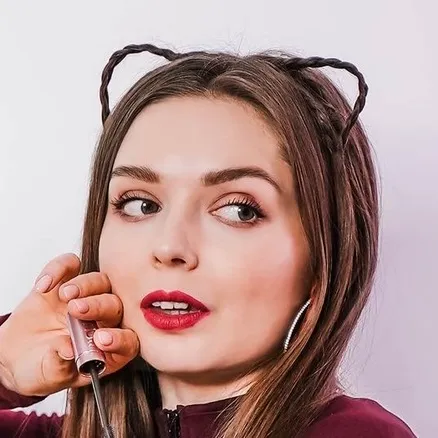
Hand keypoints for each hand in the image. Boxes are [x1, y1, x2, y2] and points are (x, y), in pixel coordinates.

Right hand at [0, 253, 138, 396]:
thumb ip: (60, 364)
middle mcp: (104, 319)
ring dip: (85, 285)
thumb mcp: (49, 375)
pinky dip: (59, 269)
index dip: (119, 339)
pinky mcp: (65, 282)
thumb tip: (68, 350)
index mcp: (109, 347)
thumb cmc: (42, 368)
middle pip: (115, 305)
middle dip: (99, 306)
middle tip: (77, 309)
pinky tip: (44, 286)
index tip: (101, 339)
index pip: (128, 340)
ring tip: (65, 295)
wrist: (16, 356)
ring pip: (100, 281)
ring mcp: (87, 298)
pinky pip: (71, 265)